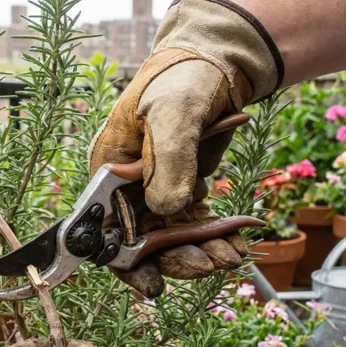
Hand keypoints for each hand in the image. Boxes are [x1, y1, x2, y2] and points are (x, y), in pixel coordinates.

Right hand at [88, 0, 281, 297]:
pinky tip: (239, 240)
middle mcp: (128, 187)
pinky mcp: (184, 189)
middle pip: (143, 242)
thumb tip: (168, 211)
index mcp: (110, 169)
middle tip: (210, 264)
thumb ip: (168, 161)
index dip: (126, 263)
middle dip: (177, 259)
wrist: (219, 62)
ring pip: (173, 239)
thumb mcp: (173, 113)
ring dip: (202, 252)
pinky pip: (196, 225)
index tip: (152, 285)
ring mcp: (157, 191)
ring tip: (233, 254)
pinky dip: (217, 236)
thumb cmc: (183, 77)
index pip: (106, 229)